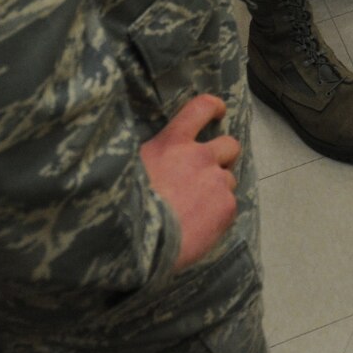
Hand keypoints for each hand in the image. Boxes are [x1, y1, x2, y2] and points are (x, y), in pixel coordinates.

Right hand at [139, 94, 240, 271]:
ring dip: (218, 189)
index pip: (201, 108)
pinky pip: (229, 206)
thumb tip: (157, 162)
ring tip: (196, 210)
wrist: (136, 245)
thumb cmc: (123, 206)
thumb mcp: (130, 169)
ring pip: (229, 179)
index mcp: (171, 143)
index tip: (219, 111)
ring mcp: (216, 181)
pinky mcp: (226, 207)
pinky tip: (199, 228)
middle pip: (229, 145)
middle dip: (224, 156)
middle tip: (210, 172)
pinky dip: (218, 215)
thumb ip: (153, 159)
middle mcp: (199, 156)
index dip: (213, 107)